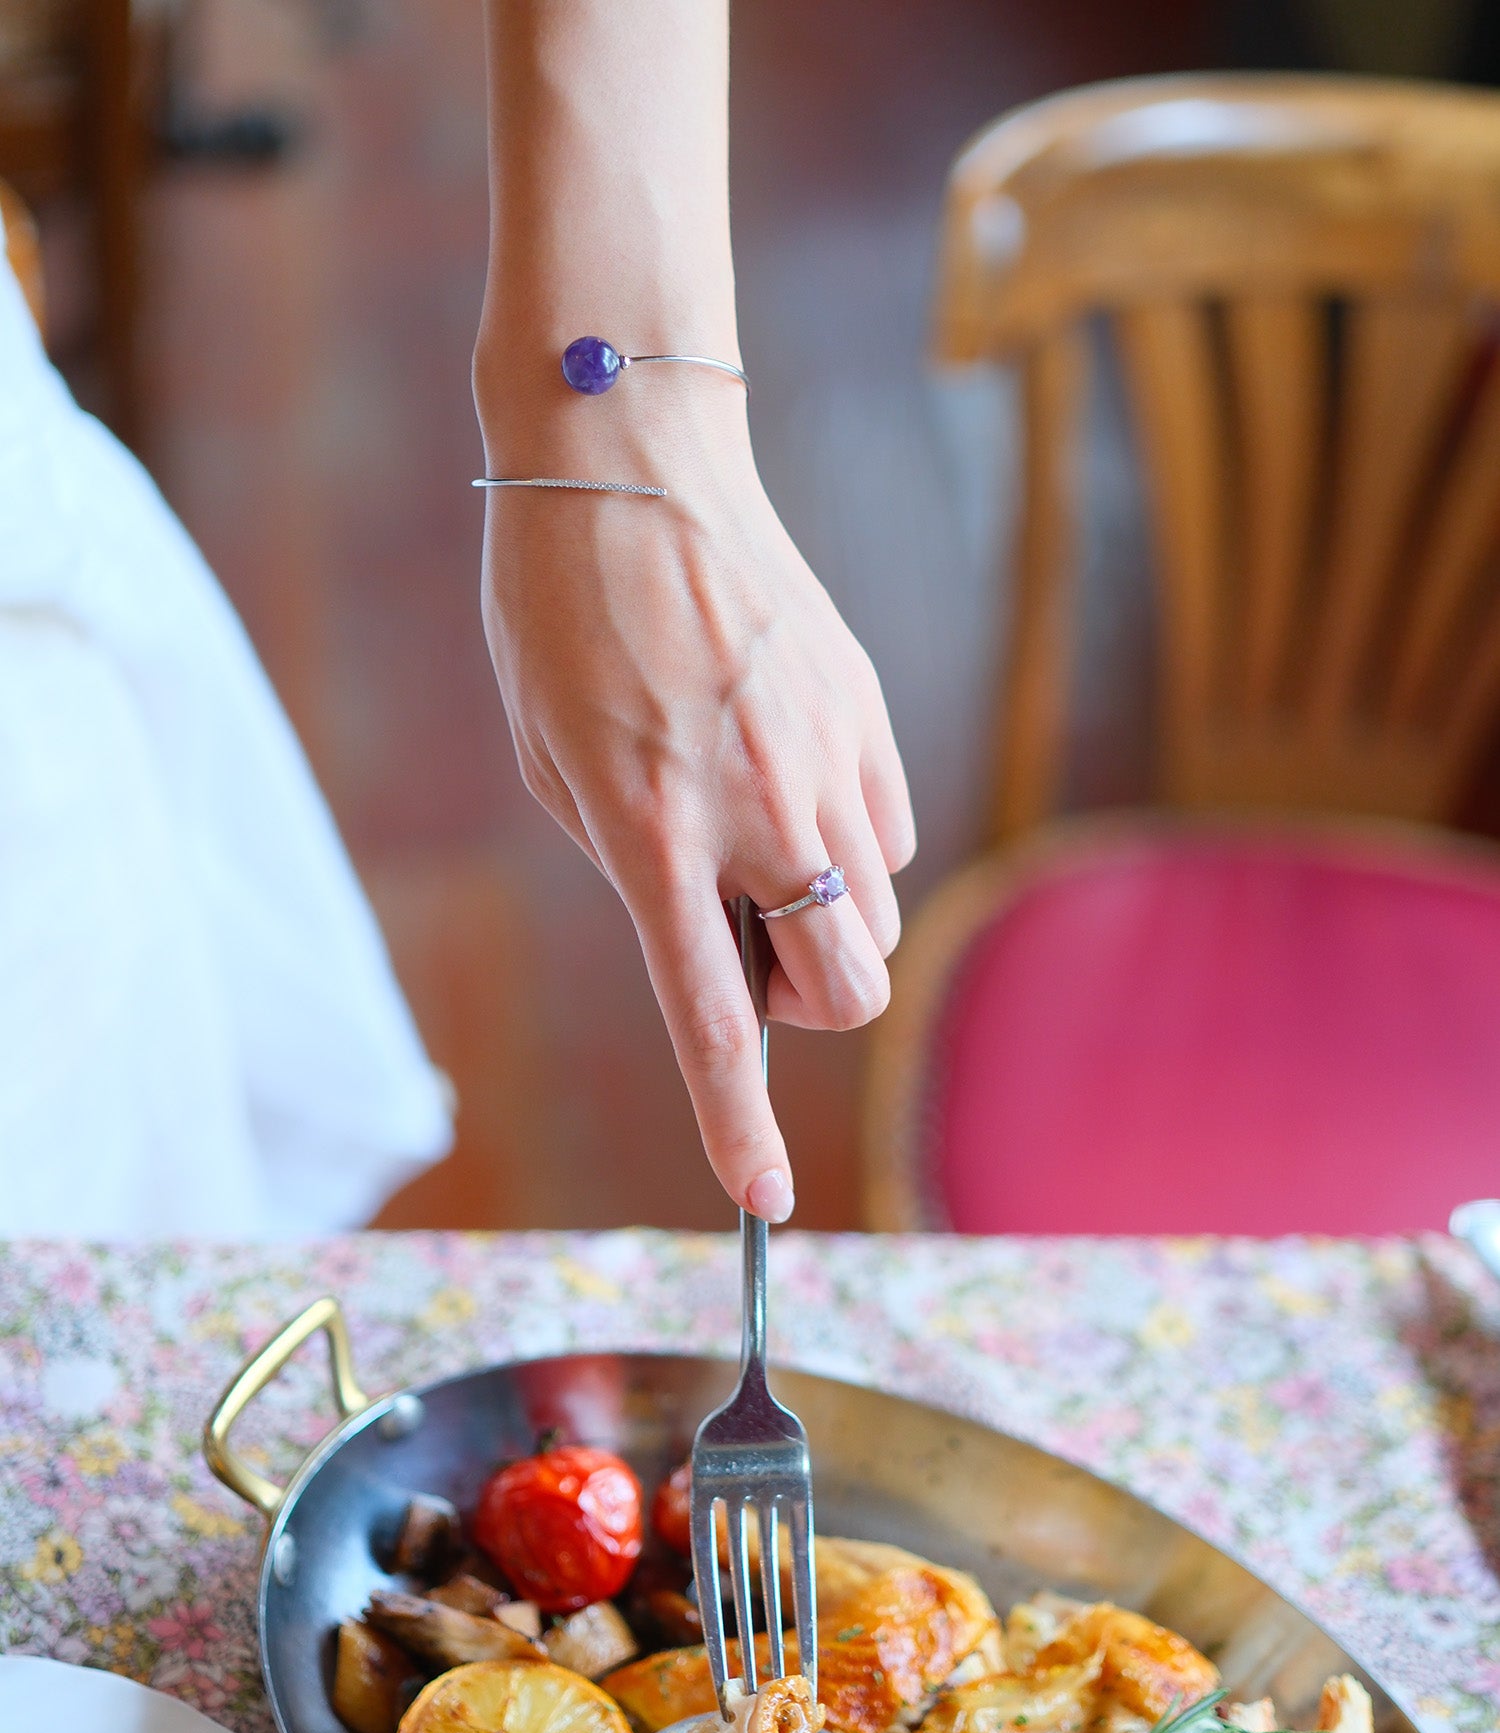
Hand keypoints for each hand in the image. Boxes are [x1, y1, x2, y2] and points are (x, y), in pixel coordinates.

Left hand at [479, 428, 914, 1221]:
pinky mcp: (870, 713)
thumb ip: (638, 868)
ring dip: (822, 920)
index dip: (737, 1122)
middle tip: (743, 940)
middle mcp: (757, 808)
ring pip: (874, 917)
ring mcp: (829, 759)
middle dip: (805, 1004)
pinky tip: (790, 775)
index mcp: (652, 832)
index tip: (764, 1200)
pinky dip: (849, 843)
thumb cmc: (561, 618)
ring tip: (754, 835)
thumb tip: (731, 933)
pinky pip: (892, 834)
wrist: (631, 459)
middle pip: (848, 990)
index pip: (709, 1017)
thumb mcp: (558, 766)